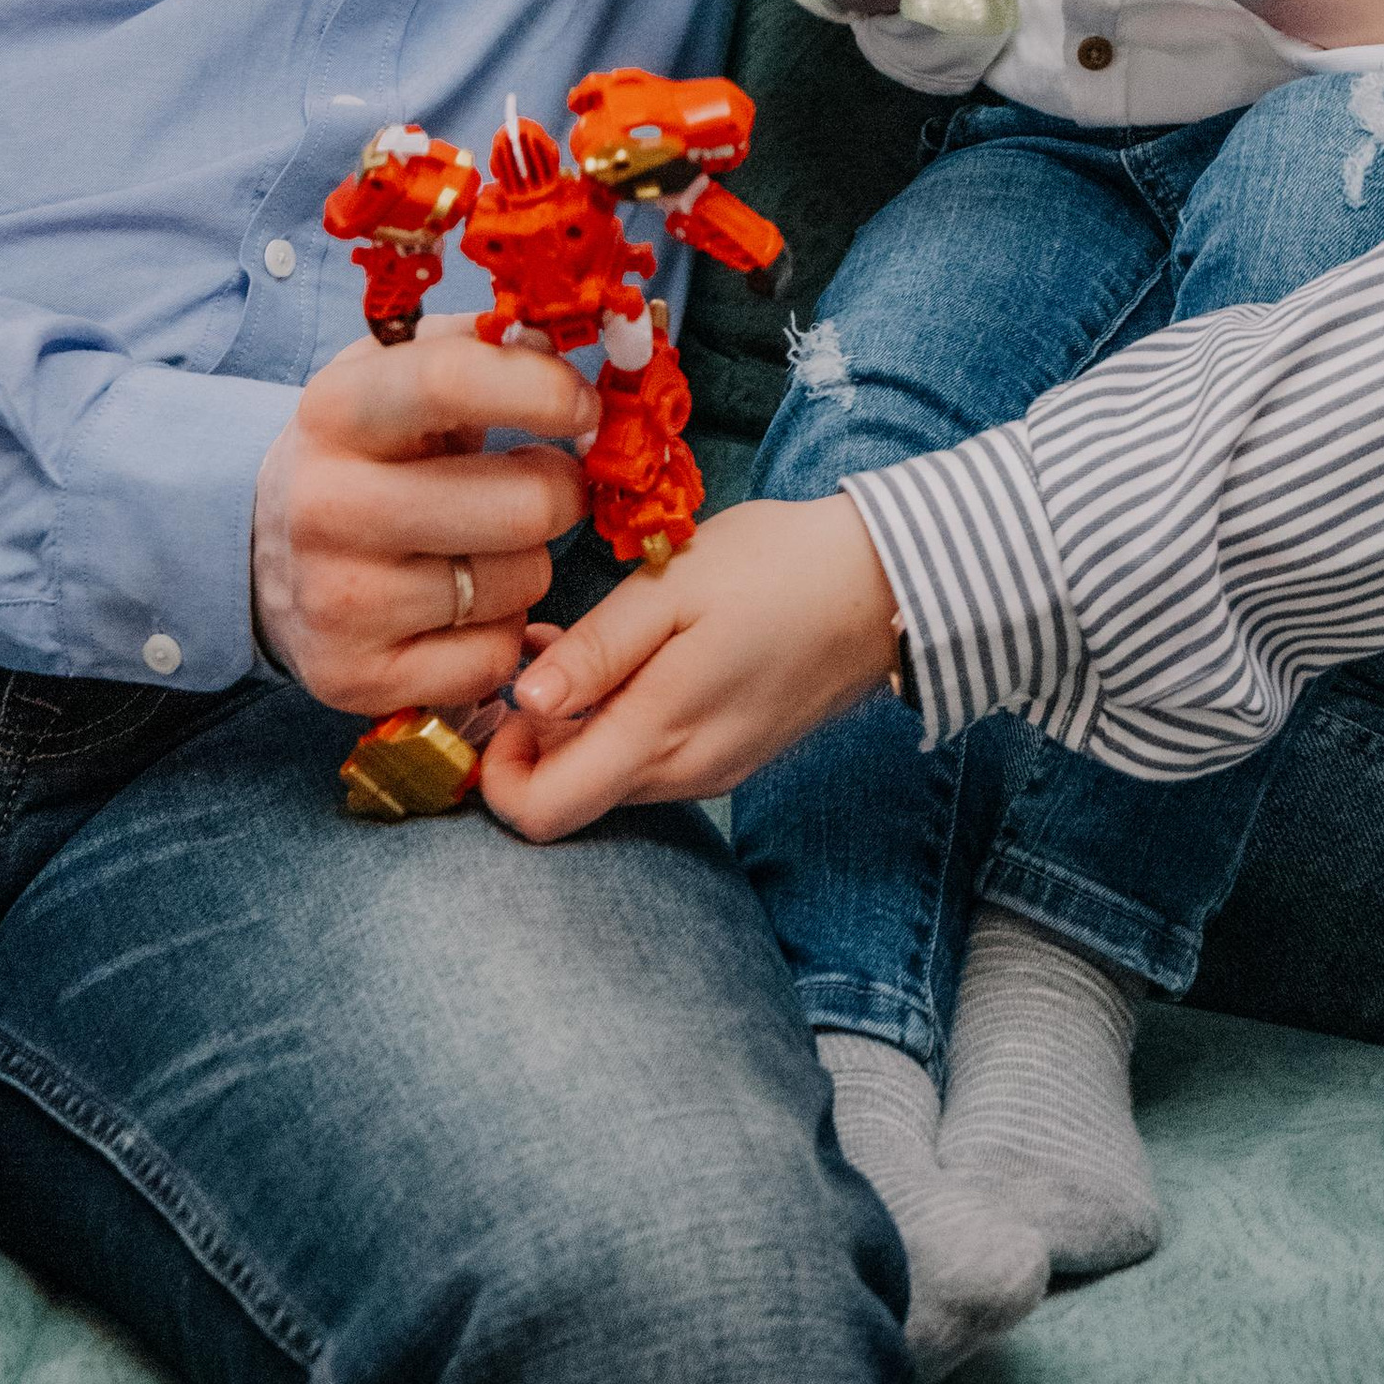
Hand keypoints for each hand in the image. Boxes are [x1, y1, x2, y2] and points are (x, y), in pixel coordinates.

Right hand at [250, 315, 597, 713]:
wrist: (265, 555)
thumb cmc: (364, 453)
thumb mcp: (396, 376)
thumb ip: (480, 346)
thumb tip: (562, 345)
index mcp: (335, 412)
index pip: (452, 381)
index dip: (543, 389)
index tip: (585, 406)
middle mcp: (328, 507)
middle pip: (522, 505)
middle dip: (559, 492)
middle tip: (544, 486)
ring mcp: (341, 602)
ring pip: (519, 583)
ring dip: (526, 563)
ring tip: (482, 546)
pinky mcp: (357, 677)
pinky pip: (494, 658)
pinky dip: (499, 632)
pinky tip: (460, 607)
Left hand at [479, 496, 900, 837]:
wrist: (885, 584)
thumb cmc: (778, 569)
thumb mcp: (674, 588)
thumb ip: (595, 652)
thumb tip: (522, 704)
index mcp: (660, 736)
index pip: (542, 814)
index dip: (497, 771)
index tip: (506, 697)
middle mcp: (683, 774)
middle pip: (570, 797)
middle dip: (533, 737)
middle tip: (536, 650)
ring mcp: (712, 769)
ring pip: (609, 776)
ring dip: (578, 721)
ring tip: (581, 637)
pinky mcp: (732, 751)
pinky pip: (651, 755)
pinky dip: (621, 717)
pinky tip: (631, 651)